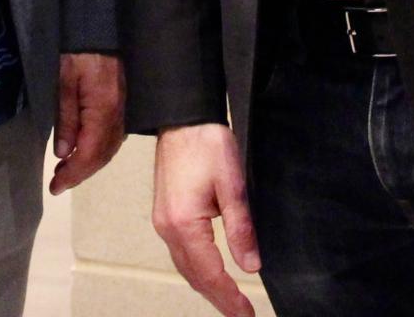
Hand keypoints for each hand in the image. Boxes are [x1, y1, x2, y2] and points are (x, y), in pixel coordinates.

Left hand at [50, 52, 124, 193]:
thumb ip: (65, 119)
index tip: (55, 188)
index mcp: (104, 111)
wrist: (101, 29)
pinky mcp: (122, 106)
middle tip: (57, 184)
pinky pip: (113, 138)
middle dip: (80, 173)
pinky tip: (83, 151)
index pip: (90, 154)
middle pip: (102, 156)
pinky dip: (98, 151)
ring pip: (109, 149)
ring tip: (65, 171)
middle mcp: (119, 116)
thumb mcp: (63, 82)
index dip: (73, 174)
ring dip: (88, 164)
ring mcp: (124, 112)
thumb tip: (63, 154)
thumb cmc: (79, 53)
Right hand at [151, 122, 259, 316]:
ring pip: (185, 267)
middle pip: (194, 276)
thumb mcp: (233, 185)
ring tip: (229, 300)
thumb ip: (241, 228)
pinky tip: (209, 273)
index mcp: (184, 223)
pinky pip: (180, 253)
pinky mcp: (165, 214)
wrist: (183, 117)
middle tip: (241, 313)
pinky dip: (196, 269)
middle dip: (218, 298)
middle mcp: (168, 227)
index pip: (210, 273)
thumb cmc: (206, 142)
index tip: (246, 313)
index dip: (229, 297)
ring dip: (206, 286)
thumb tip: (250, 264)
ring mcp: (163, 222)